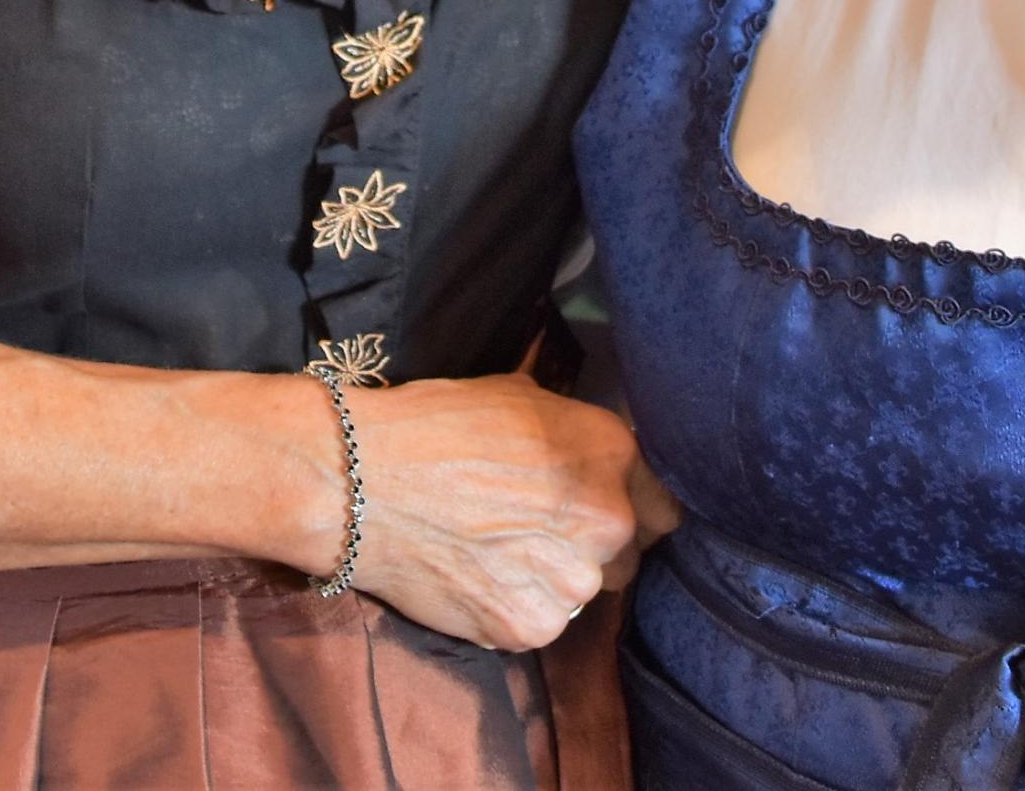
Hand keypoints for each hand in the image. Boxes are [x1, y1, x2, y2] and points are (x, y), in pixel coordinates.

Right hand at [327, 374, 647, 649]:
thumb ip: (570, 431)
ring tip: (494, 554)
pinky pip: (540, 624)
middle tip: (531, 531)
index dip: (632, 509)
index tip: (596, 511)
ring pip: (582, 593)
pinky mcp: (529, 627)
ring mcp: (571, 581)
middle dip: (588, 547)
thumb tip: (584, 446)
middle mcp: (606, 519)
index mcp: (612, 452)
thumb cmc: (432, 425)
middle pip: (627, 555)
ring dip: (551, 581)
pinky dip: (513, 609)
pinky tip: (475, 578)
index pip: (664, 505)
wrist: (360, 480)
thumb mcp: (518, 397)